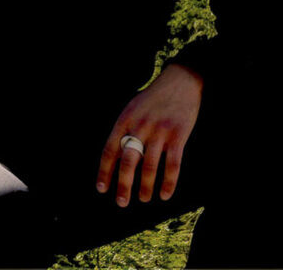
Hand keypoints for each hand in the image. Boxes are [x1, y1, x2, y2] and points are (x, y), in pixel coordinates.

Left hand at [96, 63, 202, 206]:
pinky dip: (169, 182)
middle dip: (123, 185)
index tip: (101, 189)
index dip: (105, 171)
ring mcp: (160, 131)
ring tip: (144, 198)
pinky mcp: (178, 135)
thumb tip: (114, 157)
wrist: (181, 80)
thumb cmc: (154, 97)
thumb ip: (124, 129)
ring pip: (149, 166)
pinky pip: (173, 164)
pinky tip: (165, 194)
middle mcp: (140, 126)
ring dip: (145, 187)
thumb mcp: (132, 107)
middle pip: (128, 161)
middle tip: (121, 202)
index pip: (110, 149)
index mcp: (125, 119)